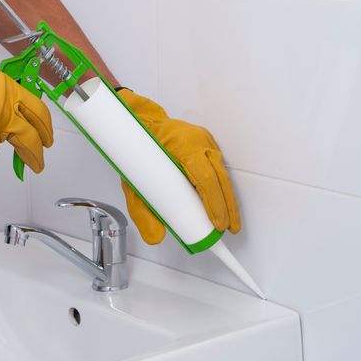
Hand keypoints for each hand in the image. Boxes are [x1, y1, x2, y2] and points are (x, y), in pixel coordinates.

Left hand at [118, 88, 240, 244]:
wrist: (143, 122)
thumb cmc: (139, 148)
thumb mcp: (132, 182)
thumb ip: (141, 211)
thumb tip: (156, 237)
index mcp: (182, 144)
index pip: (204, 176)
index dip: (213, 202)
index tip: (217, 222)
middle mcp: (198, 140)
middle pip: (219, 177)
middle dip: (227, 207)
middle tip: (228, 229)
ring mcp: (205, 141)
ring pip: (222, 173)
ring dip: (227, 199)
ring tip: (228, 223)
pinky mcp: (206, 146)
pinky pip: (218, 169)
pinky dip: (221, 189)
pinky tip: (222, 205)